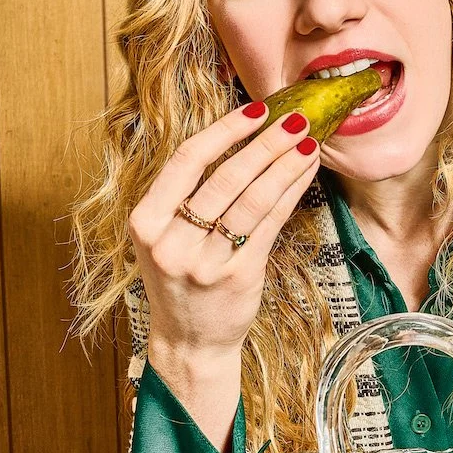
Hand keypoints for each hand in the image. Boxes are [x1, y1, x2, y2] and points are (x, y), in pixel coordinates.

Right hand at [127, 102, 319, 366]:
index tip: (254, 110)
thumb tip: (238, 137)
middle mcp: (172, 243)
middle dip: (265, 143)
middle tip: (294, 118)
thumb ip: (186, 194)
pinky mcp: (239, 277)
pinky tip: (305, 172)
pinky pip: (270, 224)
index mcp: (146, 223)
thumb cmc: (181, 279)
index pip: (186, 162)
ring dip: (284, 164)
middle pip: (225, 178)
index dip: (223, 131)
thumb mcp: (165, 237)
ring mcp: (206, 262)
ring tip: (307, 140)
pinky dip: (291, 192)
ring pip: (252, 200)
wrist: (189, 341)